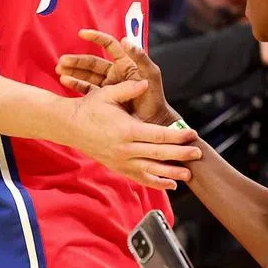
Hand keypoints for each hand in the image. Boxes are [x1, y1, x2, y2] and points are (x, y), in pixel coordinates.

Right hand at [57, 29, 175, 124]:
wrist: (151, 124)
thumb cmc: (154, 99)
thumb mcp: (150, 75)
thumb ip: (140, 58)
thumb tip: (125, 40)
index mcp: (126, 64)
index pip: (109, 46)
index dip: (96, 38)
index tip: (82, 33)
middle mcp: (116, 73)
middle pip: (93, 62)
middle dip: (77, 60)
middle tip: (62, 61)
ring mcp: (109, 86)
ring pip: (87, 75)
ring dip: (73, 71)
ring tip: (59, 70)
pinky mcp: (104, 98)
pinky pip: (87, 89)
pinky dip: (76, 84)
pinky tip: (65, 81)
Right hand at [62, 78, 199, 189]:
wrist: (69, 126)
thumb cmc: (89, 108)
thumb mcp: (107, 94)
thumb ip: (128, 89)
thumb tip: (145, 82)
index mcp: (126, 130)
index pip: (158, 136)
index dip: (177, 136)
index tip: (192, 134)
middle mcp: (125, 149)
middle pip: (159, 154)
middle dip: (181, 154)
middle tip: (198, 153)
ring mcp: (121, 161)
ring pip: (151, 170)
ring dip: (171, 173)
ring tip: (188, 174)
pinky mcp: (118, 168)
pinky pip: (140, 178)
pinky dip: (156, 182)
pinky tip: (170, 184)